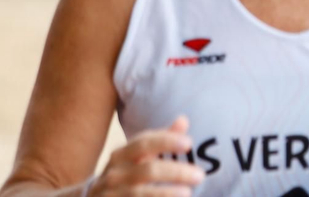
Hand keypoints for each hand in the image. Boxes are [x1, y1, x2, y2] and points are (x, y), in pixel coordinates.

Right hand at [90, 116, 205, 196]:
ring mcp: (109, 194)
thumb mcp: (138, 156)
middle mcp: (114, 174)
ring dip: (166, 193)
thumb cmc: (124, 174)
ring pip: (139, 193)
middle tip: (200, 175)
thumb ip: (161, 141)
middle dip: (176, 172)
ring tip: (188, 193)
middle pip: (147, 170)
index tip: (189, 143)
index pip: (144, 143)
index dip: (167, 141)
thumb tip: (183, 120)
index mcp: (121, 155)